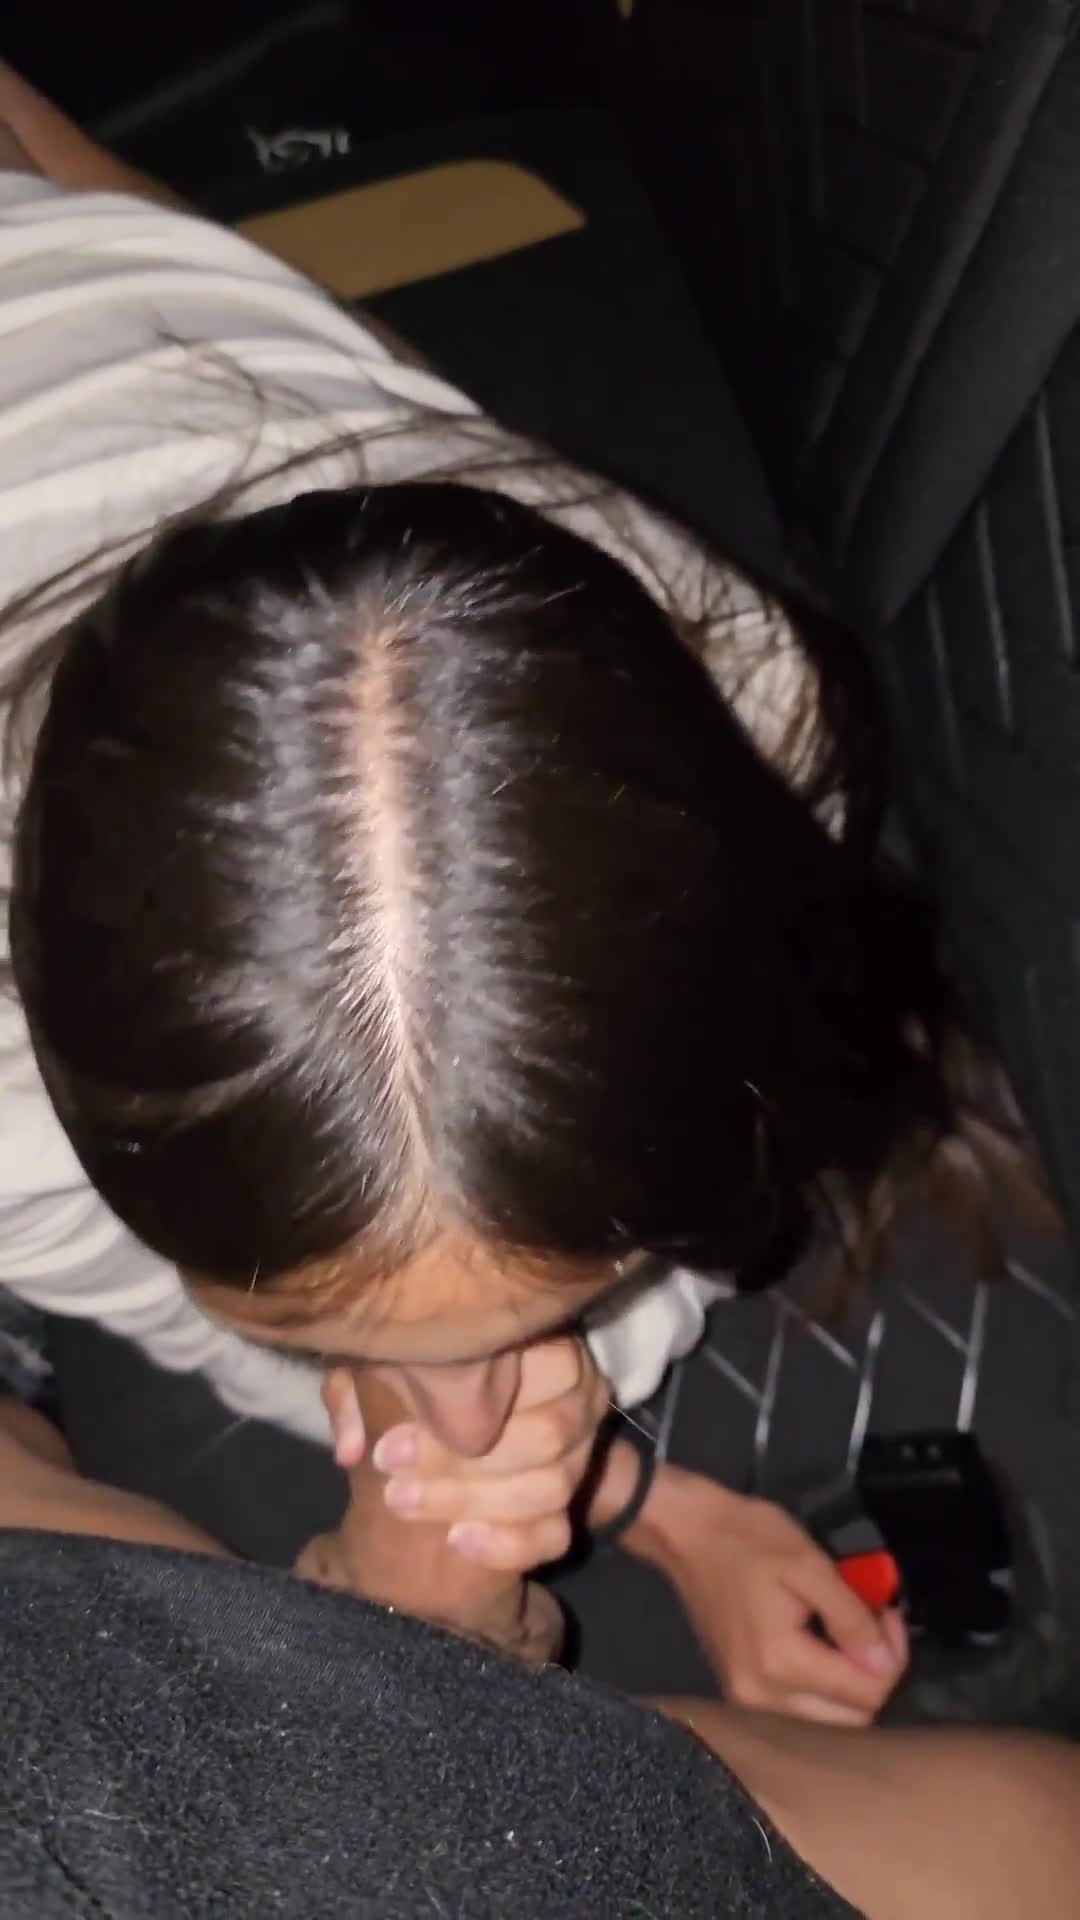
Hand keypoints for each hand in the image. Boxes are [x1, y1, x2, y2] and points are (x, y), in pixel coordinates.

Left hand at [322, 1337, 609, 1574]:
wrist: (441, 1417)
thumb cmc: (411, 1374)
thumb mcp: (377, 1365)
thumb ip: (357, 1394)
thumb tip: (353, 1447)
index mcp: (539, 1341)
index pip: (527, 1373)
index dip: (459, 1409)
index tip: (388, 1443)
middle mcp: (577, 1393)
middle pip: (546, 1436)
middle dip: (463, 1465)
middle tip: (392, 1476)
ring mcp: (580, 1452)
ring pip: (552, 1487)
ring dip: (473, 1501)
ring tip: (404, 1502)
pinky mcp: (571, 1504)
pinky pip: (554, 1533)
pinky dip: (507, 1543)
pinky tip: (456, 1540)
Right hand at [642, 1468, 908, 1726]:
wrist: (686, 1532)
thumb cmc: (747, 1538)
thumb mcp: (809, 1564)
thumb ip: (851, 1618)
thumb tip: (885, 1662)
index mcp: (781, 1664)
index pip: (865, 1694)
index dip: (891, 1656)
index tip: (888, 1611)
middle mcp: (762, 1697)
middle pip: (850, 1718)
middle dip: (875, 1673)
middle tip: (875, 1622)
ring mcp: (747, 1698)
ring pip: (827, 1719)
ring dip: (850, 1682)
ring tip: (850, 1632)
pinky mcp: (740, 1691)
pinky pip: (800, 1707)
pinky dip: (823, 1684)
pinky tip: (823, 1645)